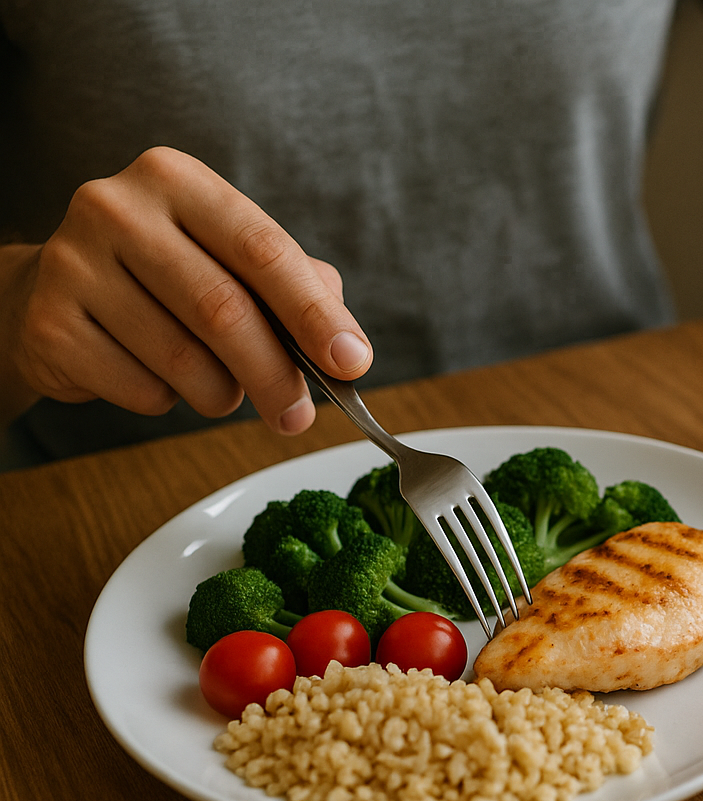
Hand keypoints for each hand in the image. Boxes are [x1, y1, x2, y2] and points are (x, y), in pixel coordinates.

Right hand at [0, 146, 370, 432]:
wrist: (50, 296)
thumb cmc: (166, 278)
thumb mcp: (231, 261)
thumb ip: (297, 288)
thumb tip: (345, 349)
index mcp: (177, 180)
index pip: (263, 249)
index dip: (314, 312)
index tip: (351, 361)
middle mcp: (117, 208)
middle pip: (223, 309)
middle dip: (276, 374)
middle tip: (299, 416)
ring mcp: (73, 262)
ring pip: (182, 360)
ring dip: (221, 394)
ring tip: (222, 390)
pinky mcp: (48, 322)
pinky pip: (139, 388)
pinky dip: (167, 401)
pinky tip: (156, 378)